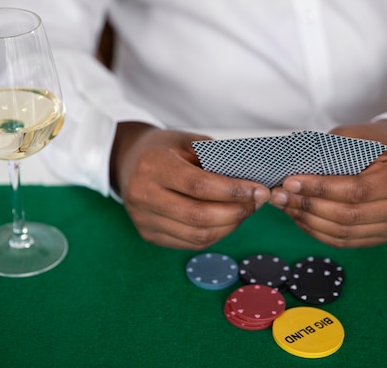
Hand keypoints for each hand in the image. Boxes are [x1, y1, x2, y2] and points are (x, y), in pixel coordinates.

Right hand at [110, 122, 269, 248]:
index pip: (198, 185)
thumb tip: (251, 181)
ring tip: (244, 211)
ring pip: (197, 236)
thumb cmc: (164, 149)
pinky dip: (215, 235)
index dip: (233, 191)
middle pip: (198, 216)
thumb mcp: (189, 141)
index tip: (258, 190)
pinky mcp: (148, 235)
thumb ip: (217, 159)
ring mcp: (143, 219)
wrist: (128, 161)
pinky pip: (190, 243)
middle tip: (257, 202)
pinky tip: (226, 221)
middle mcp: (143, 195)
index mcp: (153, 165)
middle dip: (236, 212)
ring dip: (229, 227)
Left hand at [269, 120, 386, 247]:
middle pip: (349, 215)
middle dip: (308, 205)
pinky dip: (317, 231)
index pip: (356, 189)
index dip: (320, 188)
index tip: (290, 182)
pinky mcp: (382, 237)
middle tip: (279, 195)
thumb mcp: (355, 136)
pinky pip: (345, 241)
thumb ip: (329, 152)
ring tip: (284, 205)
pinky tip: (298, 217)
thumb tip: (292, 169)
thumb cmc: (375, 142)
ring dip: (308, 221)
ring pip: (344, 233)